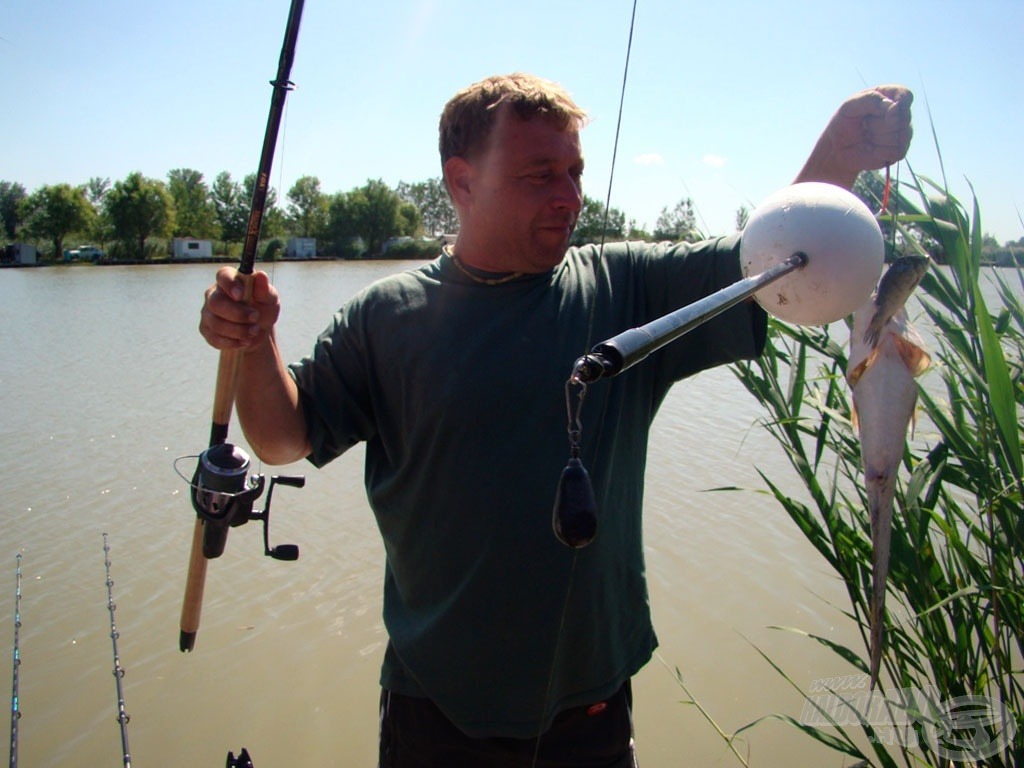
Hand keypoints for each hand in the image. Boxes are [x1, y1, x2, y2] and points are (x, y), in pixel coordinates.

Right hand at [199, 267, 280, 350]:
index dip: (229, 285)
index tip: (240, 296)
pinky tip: (244, 341)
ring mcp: (207, 312)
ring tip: (254, 331)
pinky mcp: (206, 329)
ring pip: (215, 323)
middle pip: (216, 302)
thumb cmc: (263, 308)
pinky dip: (232, 342)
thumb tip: (261, 275)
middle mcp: (214, 294)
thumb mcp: (269, 299)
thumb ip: (264, 290)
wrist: (258, 331)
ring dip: (238, 330)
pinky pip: (214, 338)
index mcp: (230, 280)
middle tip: (255, 318)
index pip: (223, 276)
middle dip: (238, 314)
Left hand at [796, 85, 912, 188]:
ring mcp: (902, 133)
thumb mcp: (849, 106)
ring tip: (867, 137)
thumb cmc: (843, 124)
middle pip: (902, 118)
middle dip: (877, 124)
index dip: (900, 103)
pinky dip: (880, 152)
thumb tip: (894, 107)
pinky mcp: (899, 151)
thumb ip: (871, 99)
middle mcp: (899, 114)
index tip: (887, 110)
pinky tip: (871, 149)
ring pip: (900, 136)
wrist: (837, 150)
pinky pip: (897, 152)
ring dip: (877, 139)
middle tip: (864, 126)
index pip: (905, 95)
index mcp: (889, 97)